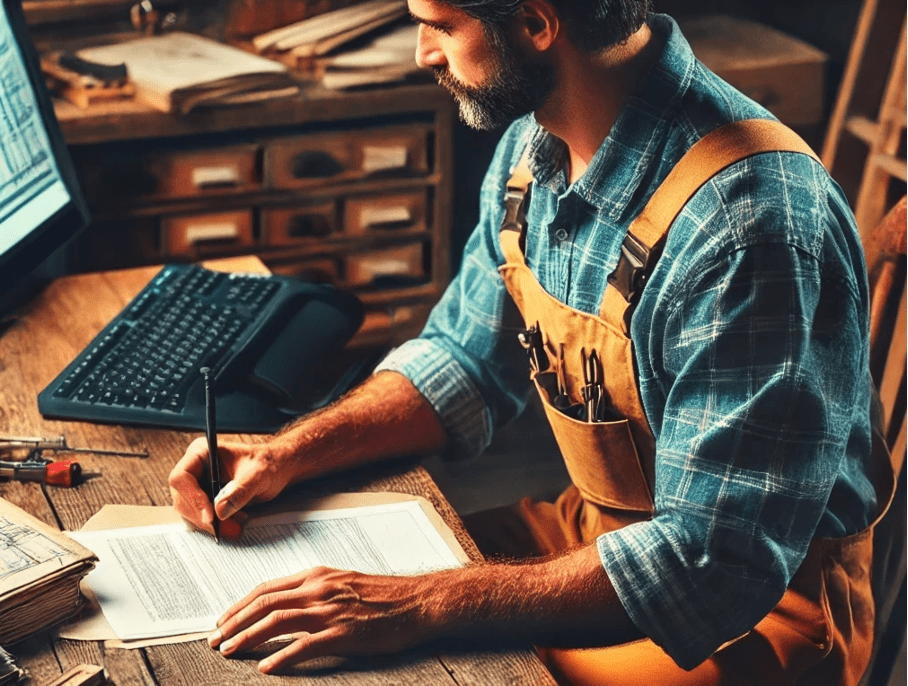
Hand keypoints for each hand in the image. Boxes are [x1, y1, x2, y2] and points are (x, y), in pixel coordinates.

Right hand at [168, 436, 293, 538]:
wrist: (276, 469)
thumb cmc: (266, 464)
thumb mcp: (257, 476)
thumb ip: (240, 492)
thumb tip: (219, 511)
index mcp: (201, 452)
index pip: (182, 477)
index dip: (192, 498)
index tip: (211, 516)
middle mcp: (195, 468)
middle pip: (182, 498)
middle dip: (203, 517)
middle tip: (226, 529)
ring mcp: (197, 485)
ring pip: (189, 511)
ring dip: (210, 524)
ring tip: (235, 526)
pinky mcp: (203, 499)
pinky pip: (200, 517)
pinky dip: (214, 525)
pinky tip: (232, 524)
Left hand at [208, 567, 429, 672]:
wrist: (417, 602)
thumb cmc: (383, 595)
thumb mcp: (343, 582)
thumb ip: (315, 590)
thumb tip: (286, 603)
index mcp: (317, 576)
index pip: (267, 588)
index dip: (240, 605)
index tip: (223, 620)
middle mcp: (319, 589)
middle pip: (264, 603)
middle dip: (234, 622)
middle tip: (215, 640)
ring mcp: (330, 611)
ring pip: (276, 621)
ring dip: (247, 637)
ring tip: (229, 651)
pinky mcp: (343, 633)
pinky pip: (304, 645)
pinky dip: (281, 656)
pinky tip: (266, 667)